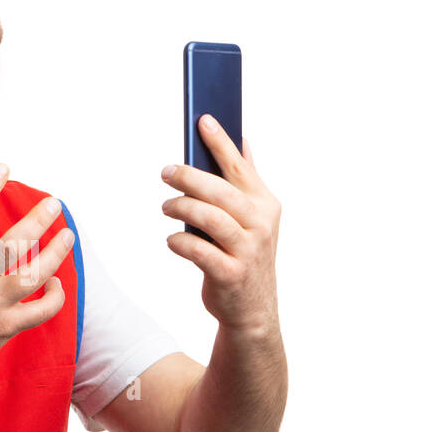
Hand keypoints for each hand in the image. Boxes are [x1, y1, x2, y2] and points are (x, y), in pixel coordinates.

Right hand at [0, 163, 71, 393]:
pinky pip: (39, 311)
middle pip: (12, 243)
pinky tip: (56, 283)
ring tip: (67, 235)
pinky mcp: (5, 327)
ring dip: (55, 254)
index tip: (3, 167)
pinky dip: (53, 297)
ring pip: (33, 274)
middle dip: (37, 220)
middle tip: (53, 203)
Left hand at [161, 115, 281, 334]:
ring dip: (181, 208)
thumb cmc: (244, 256)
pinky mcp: (231, 274)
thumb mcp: (253, 218)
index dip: (222, 142)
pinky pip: (199, 251)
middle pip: (221, 191)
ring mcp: (247, 251)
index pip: (240, 167)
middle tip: (166, 171)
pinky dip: (180, 242)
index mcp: (265, 205)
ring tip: (166, 206)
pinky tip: (173, 240)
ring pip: (209, 218)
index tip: (203, 120)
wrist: (252, 311)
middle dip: (190, 177)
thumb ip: (246, 181)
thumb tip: (242, 140)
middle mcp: (260, 225)